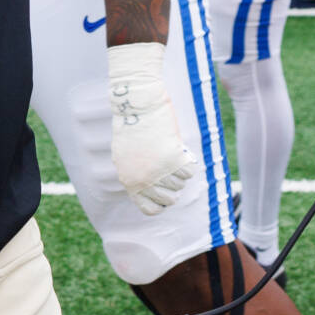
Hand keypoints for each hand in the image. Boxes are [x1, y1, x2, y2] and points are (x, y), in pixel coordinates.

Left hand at [108, 56, 200, 215]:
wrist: (137, 105)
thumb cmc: (130, 125)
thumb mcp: (124, 156)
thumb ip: (134, 174)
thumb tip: (148, 188)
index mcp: (129, 181)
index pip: (149, 209)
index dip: (160, 203)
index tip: (165, 192)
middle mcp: (144, 181)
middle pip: (170, 199)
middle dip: (173, 186)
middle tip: (170, 169)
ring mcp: (159, 172)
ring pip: (181, 185)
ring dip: (179, 171)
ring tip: (171, 154)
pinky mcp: (174, 159)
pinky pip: (190, 171)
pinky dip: (188, 161)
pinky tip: (179, 149)